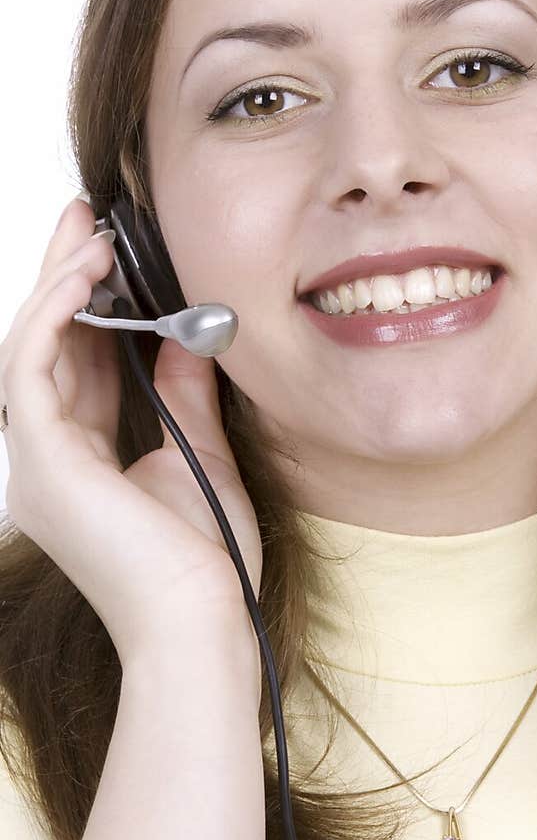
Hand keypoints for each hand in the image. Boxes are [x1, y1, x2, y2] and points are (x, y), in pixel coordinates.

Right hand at [0, 194, 263, 669]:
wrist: (203, 622)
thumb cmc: (205, 561)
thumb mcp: (200, 453)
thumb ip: (184, 393)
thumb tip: (188, 331)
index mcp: (82, 462)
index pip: (76, 366)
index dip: (89, 306)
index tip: (112, 253)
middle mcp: (50, 460)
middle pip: (45, 348)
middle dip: (63, 279)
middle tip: (85, 217)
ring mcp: (39, 464)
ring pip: (28, 350)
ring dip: (57, 285)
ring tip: (89, 233)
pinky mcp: (44, 463)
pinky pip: (30, 370)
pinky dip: (52, 316)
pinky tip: (81, 276)